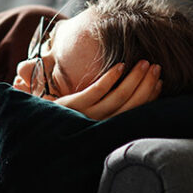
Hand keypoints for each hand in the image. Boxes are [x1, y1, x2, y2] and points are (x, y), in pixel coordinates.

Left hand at [44, 61, 161, 120]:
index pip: (134, 113)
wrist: (33, 125)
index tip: (159, 81)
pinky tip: (120, 65)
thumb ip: (105, 104)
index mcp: (105, 129)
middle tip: (156, 67)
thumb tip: (131, 88)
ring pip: (117, 98)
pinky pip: (96, 92)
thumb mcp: (87, 114)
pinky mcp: (73, 106)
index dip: (149, 97)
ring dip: (134, 79)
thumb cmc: (62, 118)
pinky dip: (110, 79)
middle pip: (130, 105)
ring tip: (144, 63)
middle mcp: (99, 125)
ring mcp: (86, 116)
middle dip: (146, 85)